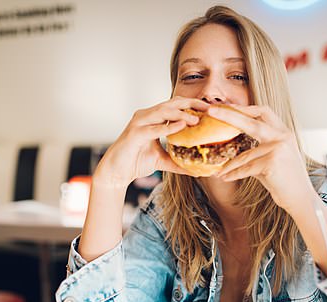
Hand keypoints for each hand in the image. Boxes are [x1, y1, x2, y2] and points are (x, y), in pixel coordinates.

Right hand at [94, 96, 208, 188]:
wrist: (116, 172)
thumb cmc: (136, 162)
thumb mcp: (162, 161)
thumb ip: (179, 162)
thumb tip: (198, 171)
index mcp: (153, 118)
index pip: (175, 106)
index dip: (192, 105)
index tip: (210, 109)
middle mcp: (146, 116)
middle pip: (171, 104)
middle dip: (191, 104)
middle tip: (209, 108)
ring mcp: (139, 123)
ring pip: (162, 112)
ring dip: (181, 114)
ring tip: (197, 119)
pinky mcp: (134, 134)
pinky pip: (153, 128)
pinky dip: (168, 127)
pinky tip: (181, 127)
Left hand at [207, 105, 312, 211]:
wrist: (301, 198)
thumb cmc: (285, 180)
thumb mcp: (273, 158)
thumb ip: (258, 148)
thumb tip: (234, 145)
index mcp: (283, 132)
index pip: (263, 112)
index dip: (244, 108)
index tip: (227, 107)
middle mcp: (282, 137)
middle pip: (251, 121)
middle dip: (228, 115)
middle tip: (210, 111)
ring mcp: (278, 148)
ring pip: (245, 155)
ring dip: (229, 166)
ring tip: (219, 172)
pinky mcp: (272, 162)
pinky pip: (246, 168)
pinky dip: (234, 174)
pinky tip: (225, 178)